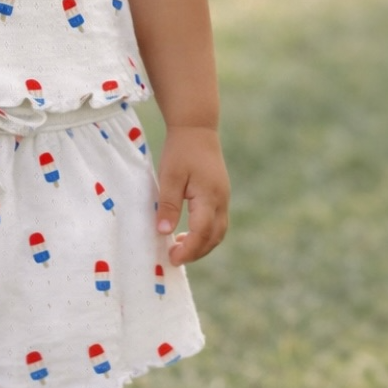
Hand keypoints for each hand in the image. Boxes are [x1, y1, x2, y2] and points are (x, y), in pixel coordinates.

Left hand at [154, 125, 229, 264]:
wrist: (197, 128)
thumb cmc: (181, 150)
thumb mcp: (169, 176)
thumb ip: (168, 205)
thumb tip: (164, 232)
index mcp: (209, 197)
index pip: (202, 233)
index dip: (189, 249)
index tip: (172, 258)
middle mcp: (221, 200)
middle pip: (214, 237)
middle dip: (197, 252)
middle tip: (174, 258)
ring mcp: (223, 198)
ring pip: (219, 231)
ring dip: (202, 245)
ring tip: (180, 248)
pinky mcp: (220, 194)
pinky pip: (217, 222)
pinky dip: (205, 234)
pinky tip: (187, 233)